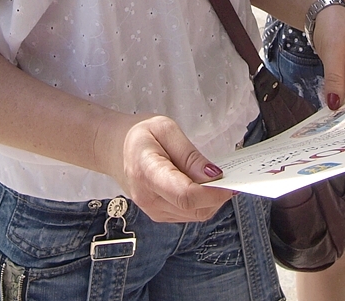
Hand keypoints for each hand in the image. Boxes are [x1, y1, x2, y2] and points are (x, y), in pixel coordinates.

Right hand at [96, 113, 231, 223]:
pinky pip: (189, 214)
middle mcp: (149, 199)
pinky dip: (203, 202)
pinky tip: (204, 185)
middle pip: (194, 209)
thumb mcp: (165, 129)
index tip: (230, 179)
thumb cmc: (139, 135)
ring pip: (195, 215)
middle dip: (218, 196)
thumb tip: (214, 174)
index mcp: (147, 173)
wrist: (113, 148)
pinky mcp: (159, 214)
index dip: (213, 192)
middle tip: (231, 175)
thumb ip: (190, 154)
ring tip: (217, 177)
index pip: (186, 195)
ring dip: (212, 200)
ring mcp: (153, 211)